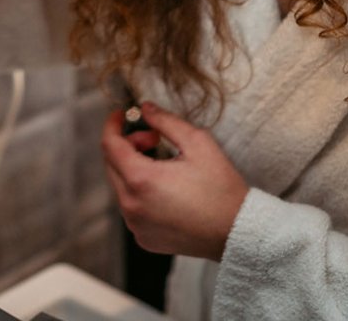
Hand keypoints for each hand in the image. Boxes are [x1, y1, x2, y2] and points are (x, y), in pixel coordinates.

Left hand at [100, 101, 249, 259]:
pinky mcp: (144, 238)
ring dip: (134, 170)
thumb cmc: (221, 188)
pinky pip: (132, 208)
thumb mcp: (197, 143)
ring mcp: (135, 225)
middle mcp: (131, 205)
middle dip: (128, 145)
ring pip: (121, 187)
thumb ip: (166, 121)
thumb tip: (144, 108)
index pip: (110, 145)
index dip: (113, 125)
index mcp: (141, 180)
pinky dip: (140, 194)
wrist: (237, 231)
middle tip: (155, 140)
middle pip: (112, 165)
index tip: (122, 115)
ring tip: (164, 166)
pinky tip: (166, 191)